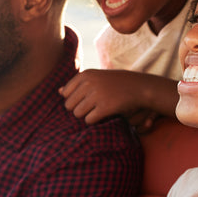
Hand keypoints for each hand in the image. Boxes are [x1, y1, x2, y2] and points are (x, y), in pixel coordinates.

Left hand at [59, 69, 174, 124]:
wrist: (139, 87)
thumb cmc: (115, 83)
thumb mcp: (96, 78)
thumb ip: (77, 84)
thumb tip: (58, 92)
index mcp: (85, 75)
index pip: (65, 94)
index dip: (74, 100)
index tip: (86, 100)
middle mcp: (89, 84)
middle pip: (69, 105)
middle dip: (78, 109)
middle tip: (92, 108)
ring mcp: (97, 95)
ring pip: (78, 114)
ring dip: (86, 116)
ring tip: (97, 111)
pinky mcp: (105, 107)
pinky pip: (89, 120)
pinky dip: (94, 121)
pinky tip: (102, 115)